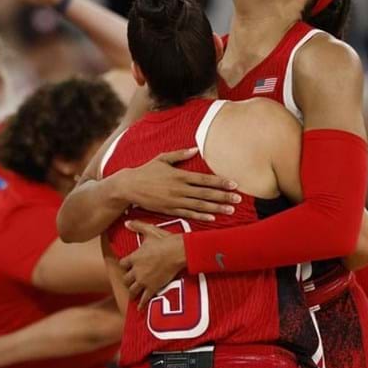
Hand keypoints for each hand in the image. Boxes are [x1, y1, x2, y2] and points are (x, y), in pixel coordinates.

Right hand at [115, 148, 239, 221]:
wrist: (129, 186)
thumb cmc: (146, 170)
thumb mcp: (162, 158)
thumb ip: (180, 154)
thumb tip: (195, 149)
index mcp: (180, 175)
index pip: (204, 179)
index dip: (220, 182)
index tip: (233, 184)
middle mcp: (179, 189)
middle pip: (206, 193)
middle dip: (223, 196)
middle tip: (238, 199)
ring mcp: (175, 200)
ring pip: (200, 205)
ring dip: (216, 208)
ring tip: (230, 210)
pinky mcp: (170, 210)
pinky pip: (188, 213)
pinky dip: (201, 215)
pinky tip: (212, 217)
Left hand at [121, 220, 187, 308]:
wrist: (178, 251)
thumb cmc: (164, 241)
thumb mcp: (149, 231)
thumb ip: (137, 226)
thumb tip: (126, 221)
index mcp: (134, 257)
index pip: (122, 264)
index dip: (125, 265)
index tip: (128, 266)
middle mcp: (136, 270)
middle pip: (126, 279)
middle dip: (128, 280)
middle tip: (131, 281)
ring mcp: (144, 280)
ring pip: (132, 290)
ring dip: (133, 291)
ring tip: (133, 294)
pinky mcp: (153, 287)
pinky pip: (144, 298)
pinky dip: (141, 304)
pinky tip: (139, 308)